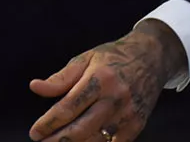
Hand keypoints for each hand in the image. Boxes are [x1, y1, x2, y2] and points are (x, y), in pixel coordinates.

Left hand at [28, 20, 185, 141]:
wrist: (153, 57)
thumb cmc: (115, 58)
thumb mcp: (86, 59)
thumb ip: (61, 78)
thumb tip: (35, 87)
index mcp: (100, 78)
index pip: (67, 108)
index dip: (47, 124)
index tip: (35, 132)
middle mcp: (115, 97)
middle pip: (79, 130)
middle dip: (56, 140)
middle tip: (43, 141)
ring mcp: (128, 113)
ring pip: (94, 140)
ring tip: (62, 141)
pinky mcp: (137, 124)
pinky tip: (86, 140)